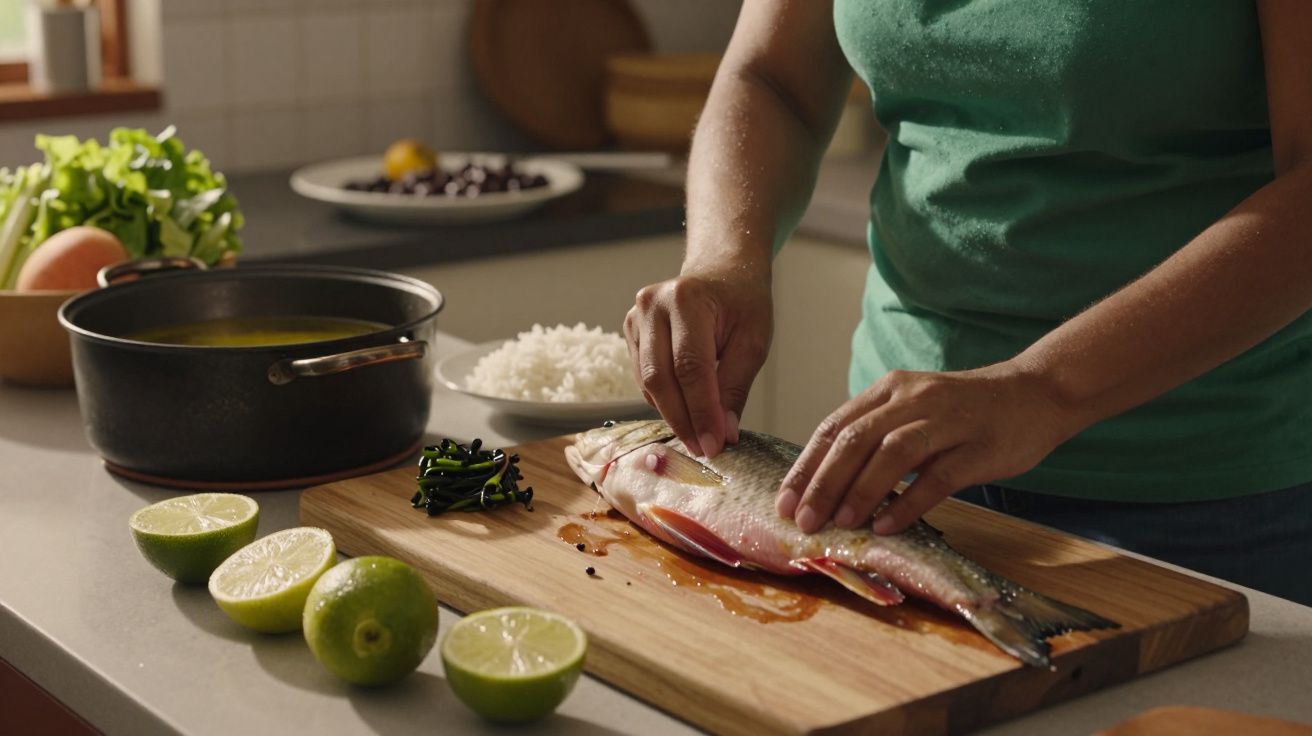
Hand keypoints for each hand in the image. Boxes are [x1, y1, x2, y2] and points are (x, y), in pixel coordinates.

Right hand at [624, 262, 772, 457]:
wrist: (721, 271)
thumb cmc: (742, 302)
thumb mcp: (753, 341)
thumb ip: (735, 387)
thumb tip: (723, 433)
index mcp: (687, 299)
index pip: (690, 368)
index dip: (701, 411)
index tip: (715, 444)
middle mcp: (653, 305)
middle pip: (660, 378)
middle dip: (683, 420)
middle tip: (704, 449)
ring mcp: (636, 317)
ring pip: (648, 383)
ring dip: (673, 414)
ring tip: (699, 436)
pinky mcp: (630, 331)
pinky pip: (643, 378)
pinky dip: (664, 400)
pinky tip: (685, 411)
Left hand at [775, 362, 1083, 533]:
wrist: (1036, 393)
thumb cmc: (966, 412)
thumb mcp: (913, 411)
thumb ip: (876, 438)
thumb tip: (829, 484)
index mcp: (889, 391)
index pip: (835, 427)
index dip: (807, 466)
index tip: (786, 501)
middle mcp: (912, 400)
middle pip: (855, 440)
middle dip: (824, 482)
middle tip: (805, 520)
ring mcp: (947, 421)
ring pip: (892, 454)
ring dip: (861, 490)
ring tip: (840, 523)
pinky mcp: (978, 446)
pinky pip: (937, 476)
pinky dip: (908, 501)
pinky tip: (887, 525)